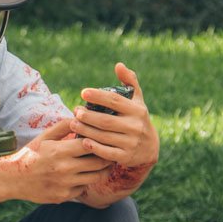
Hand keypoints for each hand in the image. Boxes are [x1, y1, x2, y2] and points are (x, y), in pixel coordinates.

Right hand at [2, 119, 109, 203]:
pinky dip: (86, 182)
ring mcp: (65, 184)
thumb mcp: (44, 137)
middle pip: (99, 162)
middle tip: (111, 151)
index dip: (101, 140)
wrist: (14, 179)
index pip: (91, 144)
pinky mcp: (64, 196)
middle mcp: (64, 169)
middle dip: (107, 156)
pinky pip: (83, 188)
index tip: (105, 138)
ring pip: (96, 177)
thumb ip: (64, 126)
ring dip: (102, 170)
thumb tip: (81, 116)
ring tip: (103, 163)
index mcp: (60, 151)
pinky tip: (83, 175)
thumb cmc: (31, 154)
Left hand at [71, 63, 158, 205]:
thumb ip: (129, 82)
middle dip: (88, 116)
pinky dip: (94, 147)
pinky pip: (107, 152)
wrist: (149, 149)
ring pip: (104, 136)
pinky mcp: (126, 157)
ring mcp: (131, 143)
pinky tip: (82, 141)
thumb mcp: (137, 101)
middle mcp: (135, 126)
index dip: (98, 96)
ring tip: (73, 123)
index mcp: (137, 110)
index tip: (83, 93)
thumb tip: (118, 65)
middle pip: (106, 120)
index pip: (115, 101)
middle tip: (75, 111)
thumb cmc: (137, 119)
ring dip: (86, 130)